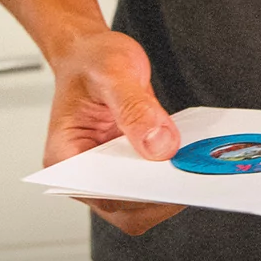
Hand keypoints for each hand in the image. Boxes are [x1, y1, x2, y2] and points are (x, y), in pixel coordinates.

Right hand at [44, 29, 183, 235]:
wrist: (92, 53)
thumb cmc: (91, 61)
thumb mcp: (113, 73)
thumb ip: (134, 108)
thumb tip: (159, 145)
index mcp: (66, 156)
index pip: (103, 195)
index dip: (138, 196)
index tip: (170, 182)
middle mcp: (85, 171)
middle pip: (126, 207)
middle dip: (159, 195)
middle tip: (192, 172)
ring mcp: (108, 169)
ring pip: (143, 199)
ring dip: (170, 184)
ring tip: (194, 162)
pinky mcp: (129, 162)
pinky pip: (153, 178)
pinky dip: (172, 170)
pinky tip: (189, 152)